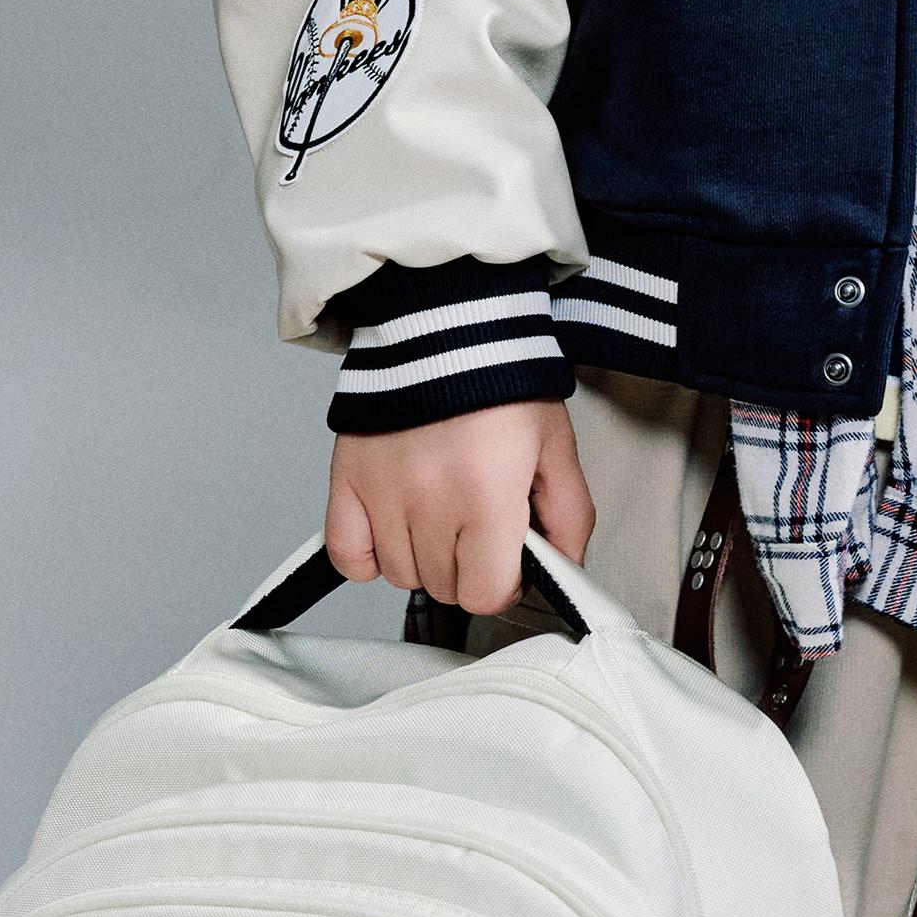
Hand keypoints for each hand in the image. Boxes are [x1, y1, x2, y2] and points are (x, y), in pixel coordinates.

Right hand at [325, 398, 595, 616]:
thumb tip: (564, 570)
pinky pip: (348, 554)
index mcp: (487, 495)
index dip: (504, 585)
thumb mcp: (556, 448)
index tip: (508, 563)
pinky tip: (394, 534)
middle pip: (444, 586)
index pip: (486, 593)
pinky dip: (368, 556)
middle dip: (467, 569)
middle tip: (477, 530)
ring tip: (439, 519)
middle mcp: (430, 499)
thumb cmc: (500, 382)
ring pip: (401, 574)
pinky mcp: (347, 477)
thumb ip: (569, 517)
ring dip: (423, 560)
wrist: (444, 323)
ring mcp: (383, 491)